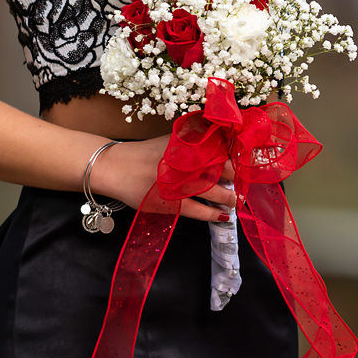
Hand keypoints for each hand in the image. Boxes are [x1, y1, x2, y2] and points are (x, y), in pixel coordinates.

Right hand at [93, 136, 233, 223]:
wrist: (114, 167)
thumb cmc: (143, 154)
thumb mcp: (169, 141)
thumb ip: (192, 141)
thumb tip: (220, 145)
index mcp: (183, 144)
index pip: (218, 149)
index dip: (234, 159)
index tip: (243, 164)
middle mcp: (181, 162)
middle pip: (219, 168)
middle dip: (234, 178)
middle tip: (242, 184)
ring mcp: (176, 182)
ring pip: (211, 190)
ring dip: (228, 197)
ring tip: (235, 200)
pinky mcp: (168, 202)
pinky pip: (196, 210)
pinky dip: (212, 214)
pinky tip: (222, 216)